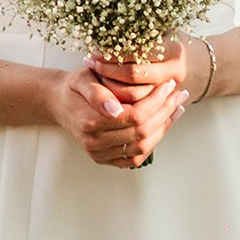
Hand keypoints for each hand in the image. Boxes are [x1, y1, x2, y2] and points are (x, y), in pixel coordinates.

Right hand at [49, 44, 187, 166]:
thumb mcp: (83, 79)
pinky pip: (136, 157)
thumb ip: (97, 92)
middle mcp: (93, 143)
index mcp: (88, 121)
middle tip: (179, 93)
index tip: (169, 85)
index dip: (156, 101)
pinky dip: (154, 142)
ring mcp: (99, 154)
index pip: (134, 116)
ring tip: (177, 107)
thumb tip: (115, 109)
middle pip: (141, 132)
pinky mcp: (105, 159)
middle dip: (165, 111)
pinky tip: (165, 123)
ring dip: (164, 127)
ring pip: (143, 147)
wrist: (60, 103)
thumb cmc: (75, 86)